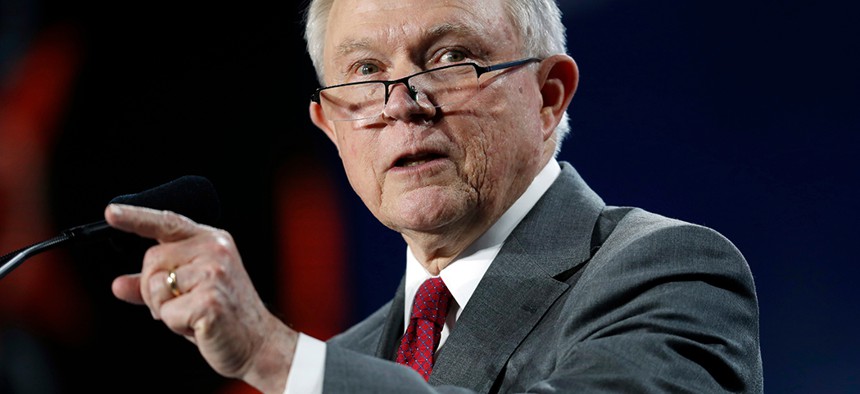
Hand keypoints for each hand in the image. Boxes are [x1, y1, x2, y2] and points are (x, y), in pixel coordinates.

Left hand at [107, 203, 296, 392]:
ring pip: (155, 287)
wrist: (258, 342)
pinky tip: (198, 325)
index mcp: (212, 241)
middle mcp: (215, 251)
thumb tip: (118, 285)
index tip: (112, 212)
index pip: (168, 223)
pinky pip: (167, 312)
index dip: (137, 217)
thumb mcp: (187, 292)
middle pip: (151, 260)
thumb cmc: (223, 315)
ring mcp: (214, 274)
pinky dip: (176, 325)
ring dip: (165, 310)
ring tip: (193, 314)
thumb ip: (153, 284)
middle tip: (182, 304)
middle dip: (154, 289)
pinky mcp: (210, 300)